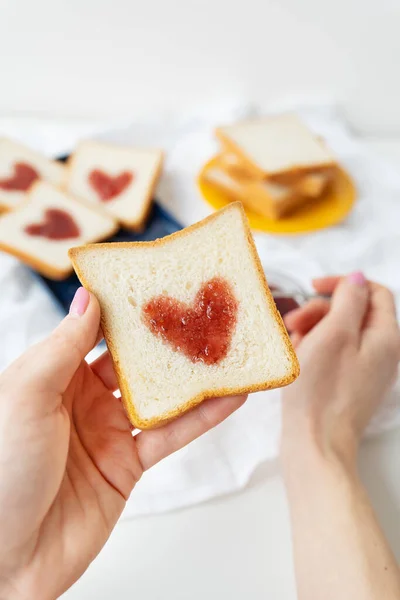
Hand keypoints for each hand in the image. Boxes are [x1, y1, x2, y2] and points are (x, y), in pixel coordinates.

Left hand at [0, 288, 245, 599]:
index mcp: (53, 374)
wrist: (6, 559)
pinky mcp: (129, 465)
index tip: (159, 282)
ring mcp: (109, 431)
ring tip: (231, 349)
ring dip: (196, 376)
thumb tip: (89, 298)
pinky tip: (232, 397)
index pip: (97, 331)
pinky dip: (203, 417)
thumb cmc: (0, 470)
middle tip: (206, 310)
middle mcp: (82, 398)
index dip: (127, 308)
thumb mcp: (26, 396)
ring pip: (161, 395)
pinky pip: (172, 435)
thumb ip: (62, 347)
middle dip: (169, 338)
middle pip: (135, 361)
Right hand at [281, 273, 399, 465]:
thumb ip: (349, 300)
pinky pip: (332, 354)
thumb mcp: (334, 334)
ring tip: (291, 345)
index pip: (374, 292)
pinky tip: (296, 359)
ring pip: (338, 333)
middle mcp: (381, 352)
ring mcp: (364, 370)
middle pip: (353, 312)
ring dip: (313, 330)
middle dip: (320, 310)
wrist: (315, 443)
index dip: (344, 283)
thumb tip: (357, 278)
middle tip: (294, 322)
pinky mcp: (347, 384)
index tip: (313, 286)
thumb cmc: (321, 389)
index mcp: (385, 337)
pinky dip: (313, 349)